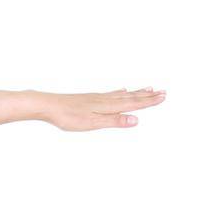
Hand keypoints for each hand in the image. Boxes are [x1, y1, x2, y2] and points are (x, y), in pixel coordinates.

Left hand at [42, 86, 165, 131]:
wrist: (47, 106)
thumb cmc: (67, 116)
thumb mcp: (92, 123)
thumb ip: (114, 121)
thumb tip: (136, 120)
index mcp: (107, 106)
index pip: (133, 104)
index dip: (148, 102)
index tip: (163, 97)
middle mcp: (104, 99)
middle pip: (130, 97)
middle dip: (147, 96)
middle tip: (163, 92)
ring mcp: (97, 98)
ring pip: (122, 94)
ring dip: (136, 92)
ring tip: (148, 89)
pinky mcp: (89, 98)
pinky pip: (110, 94)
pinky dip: (119, 92)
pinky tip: (121, 90)